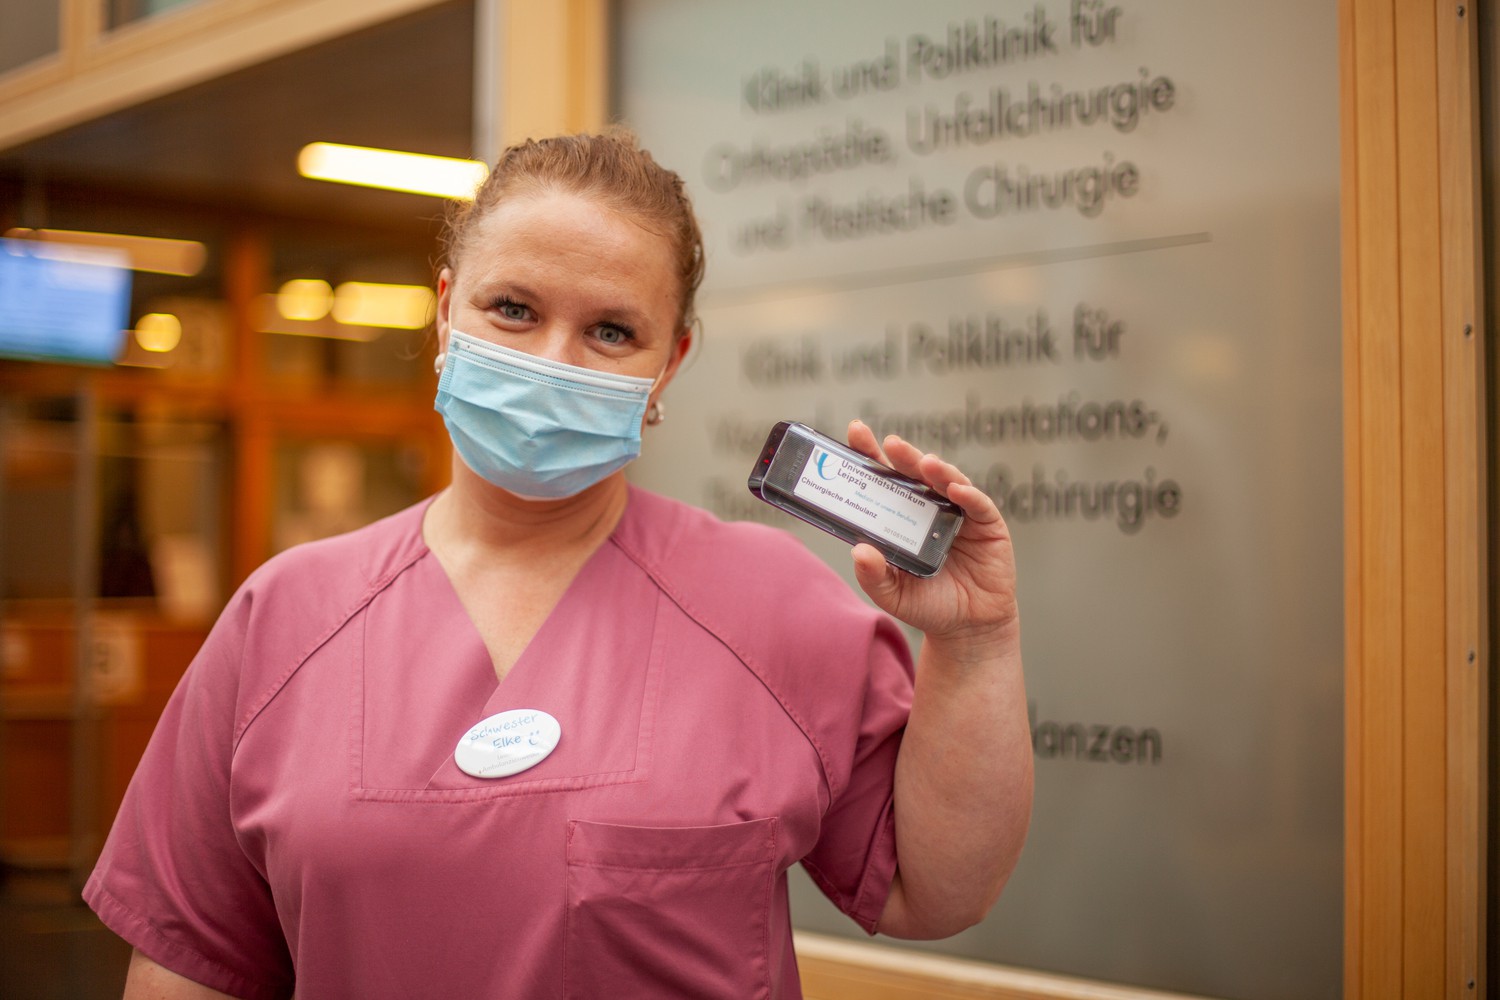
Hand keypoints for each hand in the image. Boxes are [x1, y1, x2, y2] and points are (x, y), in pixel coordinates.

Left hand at [845, 420, 1018, 652]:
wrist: (967, 629)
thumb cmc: (928, 605)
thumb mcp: (893, 594)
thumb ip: (874, 575)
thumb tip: (858, 551)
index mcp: (903, 516)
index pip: (885, 480)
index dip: (872, 456)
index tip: (856, 433)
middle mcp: (930, 508)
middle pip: (915, 474)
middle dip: (903, 456)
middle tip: (890, 443)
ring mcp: (961, 514)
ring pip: (948, 482)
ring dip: (936, 470)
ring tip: (924, 462)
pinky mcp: (989, 527)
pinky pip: (979, 506)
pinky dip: (969, 495)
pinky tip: (956, 490)